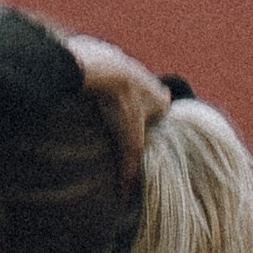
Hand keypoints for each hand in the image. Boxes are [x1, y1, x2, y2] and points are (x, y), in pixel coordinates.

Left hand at [64, 33, 168, 186]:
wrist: (99, 69)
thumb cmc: (120, 105)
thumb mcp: (128, 143)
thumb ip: (130, 169)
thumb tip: (125, 197)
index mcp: (159, 96)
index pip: (165, 106)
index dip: (156, 118)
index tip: (145, 128)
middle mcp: (147, 77)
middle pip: (145, 93)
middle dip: (136, 104)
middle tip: (122, 119)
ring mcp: (126, 63)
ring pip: (125, 80)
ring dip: (117, 91)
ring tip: (103, 107)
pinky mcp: (105, 55)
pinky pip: (104, 70)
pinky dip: (98, 80)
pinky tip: (87, 91)